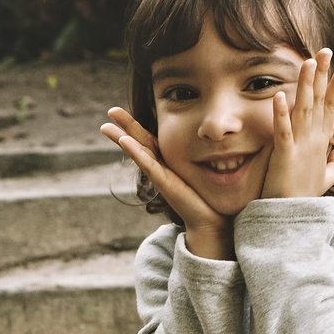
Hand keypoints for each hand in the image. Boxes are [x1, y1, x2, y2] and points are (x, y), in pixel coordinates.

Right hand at [101, 108, 232, 257]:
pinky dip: (136, 154)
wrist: (216, 222)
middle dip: (125, 126)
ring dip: (122, 138)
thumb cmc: (216, 197)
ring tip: (106, 126)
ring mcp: (162, 176)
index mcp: (172, 162)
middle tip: (109, 112)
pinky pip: (149, 165)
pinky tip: (124, 142)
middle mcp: (163, 168)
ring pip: (138, 153)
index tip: (128, 112)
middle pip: (140, 142)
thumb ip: (217, 152)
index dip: (140, 125)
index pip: (152, 139)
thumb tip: (227, 134)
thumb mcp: (214, 167)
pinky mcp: (166, 184)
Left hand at [261, 49, 333, 199]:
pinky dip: (281, 113)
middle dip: (325, 75)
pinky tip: (279, 95)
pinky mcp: (285, 154)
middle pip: (320, 100)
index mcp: (323, 142)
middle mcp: (315, 140)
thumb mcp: (328, 178)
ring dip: (306, 85)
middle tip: (327, 51)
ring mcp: (301, 146)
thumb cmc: (306, 197)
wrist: (293, 217)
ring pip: (304, 109)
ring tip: (309, 62)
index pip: (331, 107)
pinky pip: (282, 130)